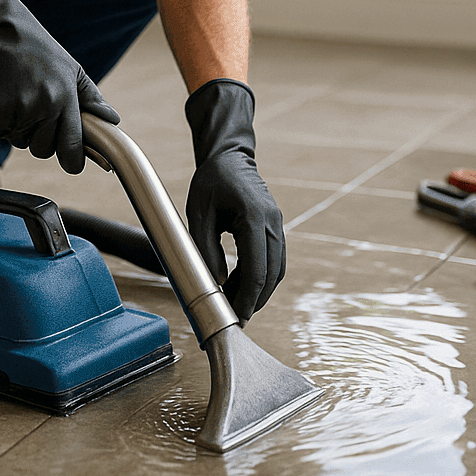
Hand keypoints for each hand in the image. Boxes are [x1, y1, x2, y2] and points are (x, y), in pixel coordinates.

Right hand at [0, 0, 117, 172]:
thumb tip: (112, 119)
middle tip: (36, 112)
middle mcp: (45, 106)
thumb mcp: (71, 69)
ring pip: (21, 142)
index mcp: (66, 97)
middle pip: (44, 150)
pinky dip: (1, 121)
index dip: (73, 160)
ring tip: (20, 98)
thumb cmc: (37, 51)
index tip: (73, 163)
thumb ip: (92, 98)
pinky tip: (5, 98)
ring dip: (20, 129)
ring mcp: (19, 110)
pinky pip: (1, 132)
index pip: (73, 146)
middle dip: (41, 139)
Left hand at [184, 79, 285, 322]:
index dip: (247, 297)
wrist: (230, 157)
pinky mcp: (274, 227)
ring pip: (276, 269)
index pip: (257, 268)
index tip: (235, 316)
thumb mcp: (199, 214)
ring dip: (258, 290)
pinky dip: (260, 276)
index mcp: (253, 216)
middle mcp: (272, 222)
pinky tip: (238, 285)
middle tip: (234, 317)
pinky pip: (273, 259)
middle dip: (255, 299)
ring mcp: (277, 224)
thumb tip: (214, 282)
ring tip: (233, 303)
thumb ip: (206, 248)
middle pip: (272, 273)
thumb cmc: (211, 181)